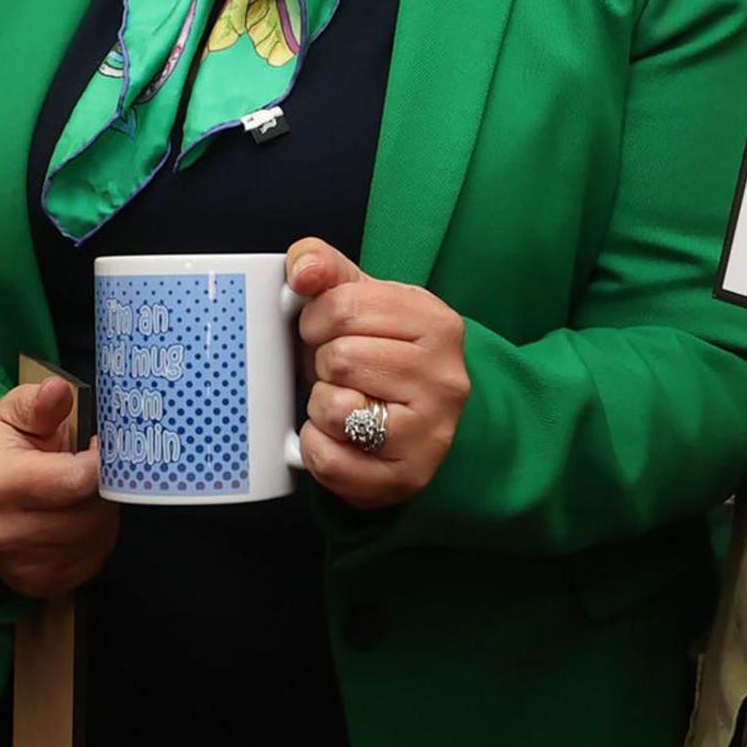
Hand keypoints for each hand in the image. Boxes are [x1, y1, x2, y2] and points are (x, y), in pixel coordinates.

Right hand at [0, 377, 116, 598]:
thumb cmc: (1, 449)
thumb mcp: (13, 413)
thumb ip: (40, 404)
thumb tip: (58, 391)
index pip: (73, 481)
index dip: (99, 463)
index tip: (98, 448)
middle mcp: (5, 531)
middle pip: (89, 513)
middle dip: (101, 488)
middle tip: (91, 469)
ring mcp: (21, 564)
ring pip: (95, 537)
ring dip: (101, 512)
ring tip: (81, 492)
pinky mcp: (38, 583)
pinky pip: (92, 559)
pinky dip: (94, 538)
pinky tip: (77, 517)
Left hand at [288, 238, 469, 511]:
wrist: (420, 423)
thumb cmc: (383, 354)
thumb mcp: (363, 300)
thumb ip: (325, 268)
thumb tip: (302, 270)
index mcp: (437, 324)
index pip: (343, 307)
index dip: (315, 320)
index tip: (326, 332)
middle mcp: (444, 379)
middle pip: (339, 358)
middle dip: (322, 365)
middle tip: (340, 373)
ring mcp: (430, 433)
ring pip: (334, 408)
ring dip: (320, 405)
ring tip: (344, 403)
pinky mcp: (404, 478)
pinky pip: (328, 459)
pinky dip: (316, 447)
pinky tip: (338, 438)